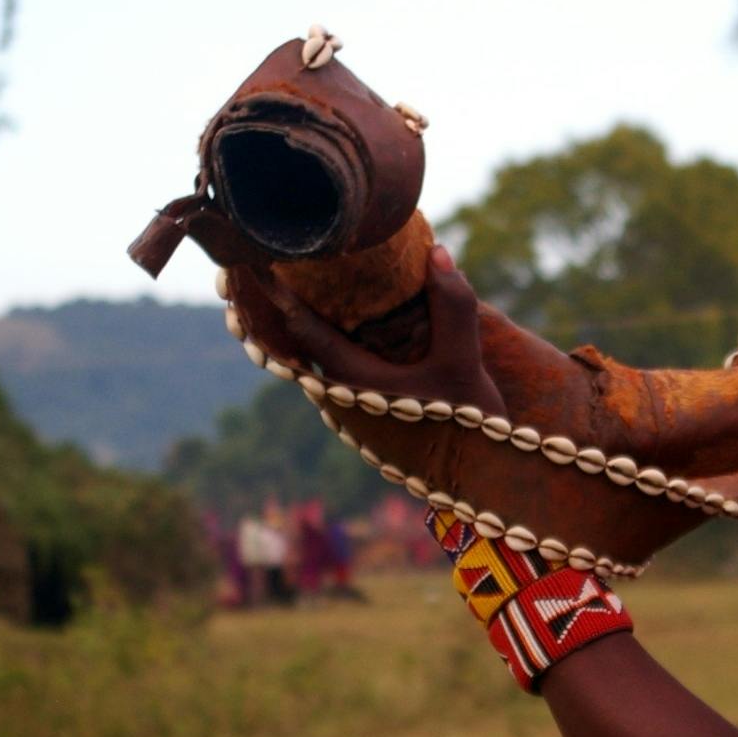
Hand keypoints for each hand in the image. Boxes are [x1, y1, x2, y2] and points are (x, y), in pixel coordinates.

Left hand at [232, 245, 507, 417]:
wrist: (479, 486)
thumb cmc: (466, 429)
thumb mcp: (463, 362)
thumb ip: (452, 304)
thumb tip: (436, 251)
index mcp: (350, 382)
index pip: (300, 327)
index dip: (277, 291)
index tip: (258, 258)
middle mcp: (337, 399)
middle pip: (300, 342)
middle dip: (288, 305)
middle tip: (275, 263)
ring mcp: (347, 414)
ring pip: (316, 360)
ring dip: (309, 326)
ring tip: (299, 285)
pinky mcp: (362, 423)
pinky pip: (335, 373)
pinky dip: (331, 345)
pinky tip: (344, 325)